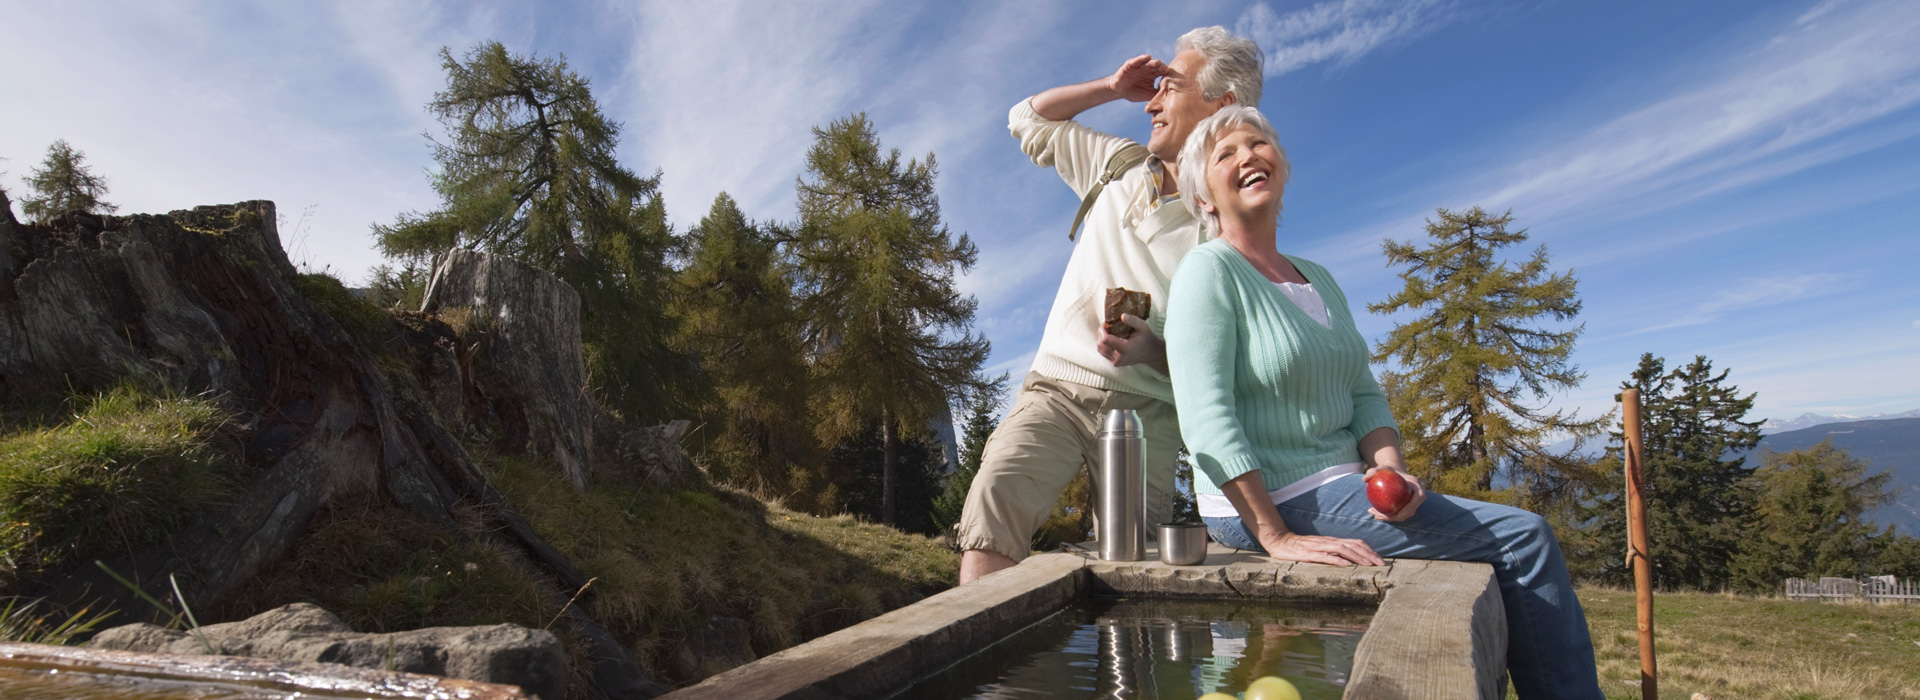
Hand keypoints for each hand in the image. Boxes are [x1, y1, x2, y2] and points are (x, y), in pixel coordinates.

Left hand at [1096, 314, 1165, 370]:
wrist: (1150, 353)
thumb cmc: (1146, 338)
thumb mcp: (1143, 326)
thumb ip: (1133, 320)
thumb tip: (1122, 315)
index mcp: (1125, 349)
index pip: (1105, 340)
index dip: (1103, 330)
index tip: (1107, 324)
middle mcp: (1119, 357)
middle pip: (1100, 344)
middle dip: (1101, 334)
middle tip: (1107, 326)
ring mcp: (1116, 362)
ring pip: (1100, 349)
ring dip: (1102, 339)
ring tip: (1109, 332)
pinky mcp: (1115, 363)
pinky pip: (1103, 353)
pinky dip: (1104, 345)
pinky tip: (1111, 339)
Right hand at [1109, 54, 1167, 102]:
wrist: (1119, 91)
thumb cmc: (1134, 92)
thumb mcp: (1148, 94)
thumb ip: (1157, 93)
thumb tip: (1170, 96)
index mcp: (1152, 75)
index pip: (1161, 71)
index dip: (1165, 73)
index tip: (1169, 76)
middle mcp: (1147, 68)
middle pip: (1157, 65)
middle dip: (1161, 66)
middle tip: (1165, 69)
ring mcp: (1139, 65)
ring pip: (1148, 62)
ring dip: (1153, 62)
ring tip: (1157, 63)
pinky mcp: (1130, 64)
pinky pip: (1137, 60)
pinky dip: (1142, 58)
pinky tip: (1147, 57)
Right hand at [1254, 527, 1384, 566]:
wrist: (1279, 541)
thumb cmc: (1299, 547)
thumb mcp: (1320, 549)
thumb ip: (1333, 553)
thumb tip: (1350, 560)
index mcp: (1332, 541)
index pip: (1356, 543)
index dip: (1370, 551)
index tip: (1380, 561)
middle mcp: (1328, 542)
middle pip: (1353, 545)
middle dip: (1369, 555)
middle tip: (1381, 564)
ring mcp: (1319, 547)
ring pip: (1342, 549)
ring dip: (1357, 557)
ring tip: (1369, 565)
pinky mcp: (1308, 553)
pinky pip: (1324, 556)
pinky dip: (1336, 560)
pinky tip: (1345, 564)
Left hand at [1364, 466, 1426, 521]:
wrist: (1393, 473)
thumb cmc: (1388, 470)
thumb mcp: (1381, 467)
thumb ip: (1374, 471)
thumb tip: (1365, 478)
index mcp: (1416, 485)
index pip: (1419, 498)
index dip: (1410, 508)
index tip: (1397, 513)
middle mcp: (1417, 495)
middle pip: (1410, 511)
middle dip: (1395, 517)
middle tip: (1378, 516)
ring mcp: (1413, 502)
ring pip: (1404, 515)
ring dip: (1389, 518)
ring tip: (1374, 515)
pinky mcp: (1406, 507)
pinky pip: (1398, 513)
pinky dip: (1388, 515)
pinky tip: (1374, 513)